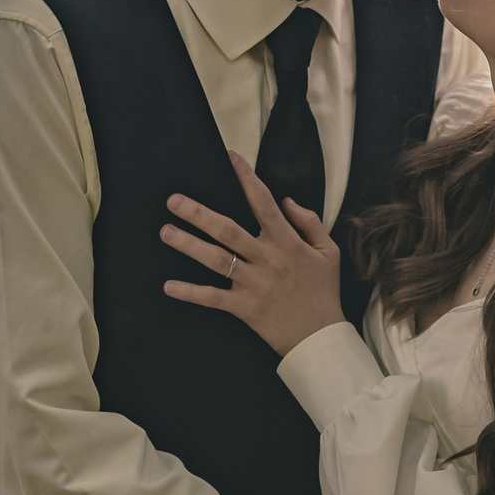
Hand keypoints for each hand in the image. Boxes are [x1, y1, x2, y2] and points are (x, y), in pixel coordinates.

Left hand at [159, 151, 345, 356]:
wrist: (320, 337)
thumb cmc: (324, 292)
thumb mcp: (329, 252)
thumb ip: (310, 222)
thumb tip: (287, 200)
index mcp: (286, 242)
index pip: (263, 202)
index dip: (246, 178)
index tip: (229, 157)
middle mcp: (266, 259)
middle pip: (227, 230)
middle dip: (199, 213)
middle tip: (173, 200)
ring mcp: (253, 284)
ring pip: (216, 260)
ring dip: (188, 245)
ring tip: (165, 232)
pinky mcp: (244, 308)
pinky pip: (212, 298)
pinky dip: (190, 292)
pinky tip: (168, 286)